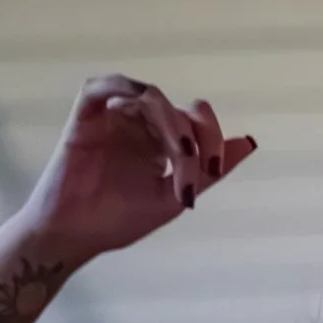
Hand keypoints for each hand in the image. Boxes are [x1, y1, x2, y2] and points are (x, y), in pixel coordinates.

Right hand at [18, 77, 253, 263]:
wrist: (73, 236)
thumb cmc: (116, 221)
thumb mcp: (173, 199)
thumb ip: (207, 172)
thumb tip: (249, 142)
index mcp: (160, 142)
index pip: (194, 121)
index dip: (211, 137)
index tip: (214, 170)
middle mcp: (138, 125)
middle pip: (177, 109)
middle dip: (195, 136)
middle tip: (197, 169)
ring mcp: (112, 117)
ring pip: (149, 97)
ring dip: (170, 121)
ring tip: (179, 153)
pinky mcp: (85, 115)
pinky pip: (103, 86)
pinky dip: (124, 90)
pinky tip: (135, 112)